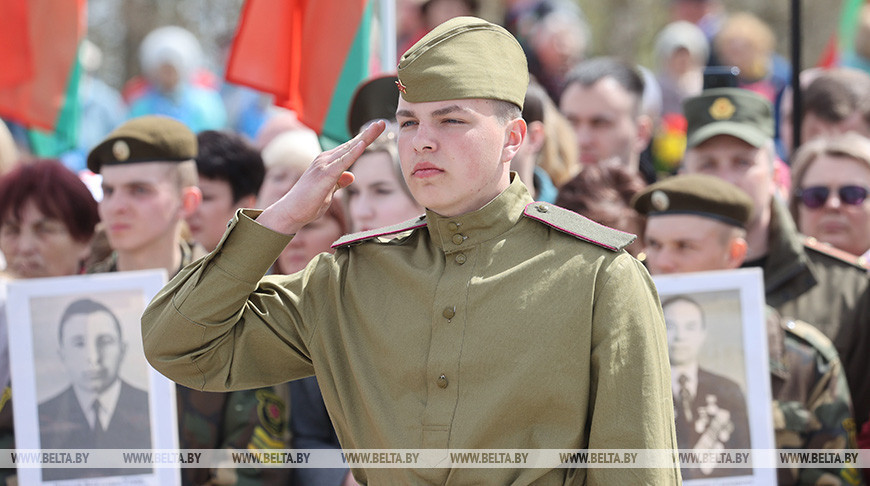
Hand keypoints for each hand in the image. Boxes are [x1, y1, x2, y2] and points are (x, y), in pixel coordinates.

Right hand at [257, 120, 385, 233]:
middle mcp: (325, 159)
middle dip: (368, 133)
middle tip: (382, 122)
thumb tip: (352, 176)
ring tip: (378, 127)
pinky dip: (354, 152)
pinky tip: (363, 144)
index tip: (377, 129)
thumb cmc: (308, 203)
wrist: (291, 212)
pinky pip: (343, 162)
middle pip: (352, 144)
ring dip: (365, 137)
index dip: (364, 139)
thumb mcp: (329, 191)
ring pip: (349, 149)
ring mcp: (324, 165)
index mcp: (328, 163)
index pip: (350, 148)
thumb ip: (339, 181)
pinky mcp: (324, 175)